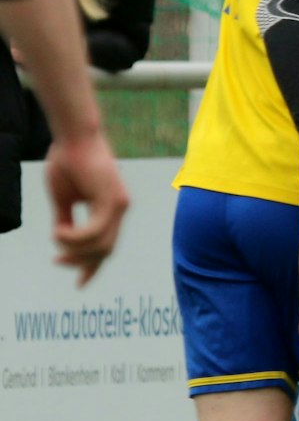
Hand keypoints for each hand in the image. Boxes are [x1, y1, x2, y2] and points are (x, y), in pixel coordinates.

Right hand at [43, 133, 127, 285]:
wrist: (73, 136)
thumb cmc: (67, 161)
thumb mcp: (64, 198)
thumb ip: (66, 221)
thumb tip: (63, 241)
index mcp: (109, 210)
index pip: (106, 246)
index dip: (93, 268)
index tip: (79, 285)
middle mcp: (119, 210)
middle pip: (105, 251)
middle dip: (82, 262)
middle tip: (58, 261)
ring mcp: (119, 206)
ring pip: (101, 245)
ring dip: (76, 249)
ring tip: (57, 237)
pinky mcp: (113, 200)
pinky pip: (95, 231)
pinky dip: (77, 237)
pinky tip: (60, 232)